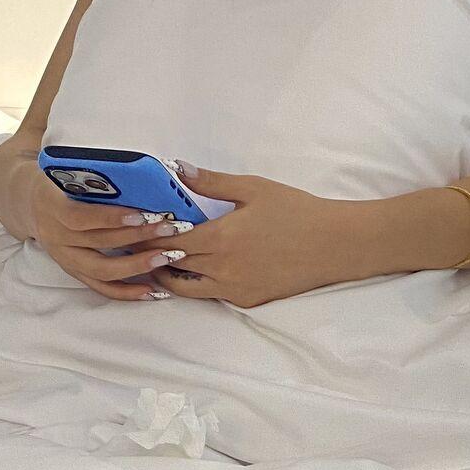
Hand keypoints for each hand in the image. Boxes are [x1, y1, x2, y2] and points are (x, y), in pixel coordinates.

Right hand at [0, 145, 188, 301]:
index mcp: (50, 205)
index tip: (144, 213)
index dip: (112, 218)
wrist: (27, 201)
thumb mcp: (62, 163)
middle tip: (174, 228)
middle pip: (101, 244)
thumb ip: (85, 158)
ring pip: (103, 270)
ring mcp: (65, 257)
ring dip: (139, 266)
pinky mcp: (75, 272)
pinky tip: (154, 290)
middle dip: (140, 237)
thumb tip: (111, 126)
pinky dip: (128, 292)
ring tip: (170, 255)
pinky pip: (102, 288)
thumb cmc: (56, 177)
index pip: (82, 217)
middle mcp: (55, 236)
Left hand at [149, 167, 371, 307]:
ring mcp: (234, 289)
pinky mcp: (247, 301)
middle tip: (134, 245)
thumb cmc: (296, 210)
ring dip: (168, 276)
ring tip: (154, 263)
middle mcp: (222, 269)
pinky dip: (196, 284)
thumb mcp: (253, 188)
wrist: (334, 244)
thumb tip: (177, 168)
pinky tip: (190, 272)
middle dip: (152, 254)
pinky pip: (212, 295)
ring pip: (187, 288)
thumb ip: (211, 182)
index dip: (149, 234)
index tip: (134, 227)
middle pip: (172, 265)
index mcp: (220, 238)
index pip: (169, 240)